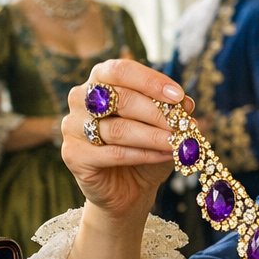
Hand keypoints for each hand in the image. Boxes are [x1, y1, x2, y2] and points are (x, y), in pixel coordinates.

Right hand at [62, 58, 190, 222]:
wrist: (128, 187)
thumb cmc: (145, 146)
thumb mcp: (164, 124)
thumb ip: (172, 110)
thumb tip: (186, 103)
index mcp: (100, 79)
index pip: (122, 70)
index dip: (151, 81)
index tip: (178, 96)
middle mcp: (80, 98)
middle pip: (121, 99)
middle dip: (157, 113)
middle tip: (183, 125)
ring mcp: (72, 126)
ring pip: (119, 129)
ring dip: (154, 136)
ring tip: (178, 143)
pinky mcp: (74, 155)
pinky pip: (114, 153)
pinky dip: (144, 154)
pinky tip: (165, 155)